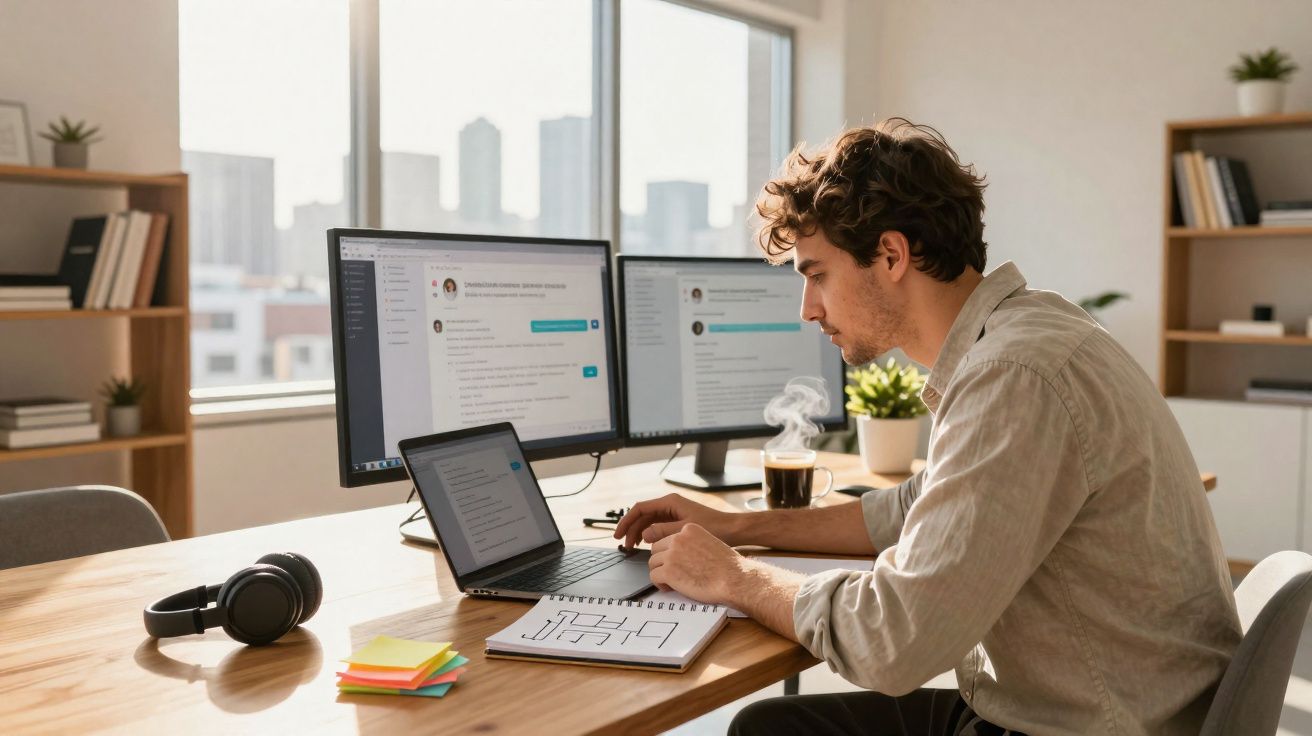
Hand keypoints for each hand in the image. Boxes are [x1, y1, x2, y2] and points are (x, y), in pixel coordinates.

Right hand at [613, 493, 739, 549]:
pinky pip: (657, 526)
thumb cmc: (714, 526)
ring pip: (649, 521)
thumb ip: (663, 532)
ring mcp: (673, 512)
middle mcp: (670, 505)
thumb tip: (644, 534)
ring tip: (633, 547)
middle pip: (642, 515)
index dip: (627, 521)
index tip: (618, 534)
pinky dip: (649, 535)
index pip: (640, 508)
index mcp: (670, 502)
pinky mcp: (677, 521)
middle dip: (631, 529)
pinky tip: (646, 545)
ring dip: (639, 533)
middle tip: (624, 545)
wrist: (732, 529)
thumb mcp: (685, 530)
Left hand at [648, 523, 742, 602]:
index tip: (677, 563)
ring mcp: (672, 554)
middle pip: (656, 549)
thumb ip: (693, 545)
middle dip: (662, 562)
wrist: (735, 579)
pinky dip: (660, 584)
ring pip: (653, 563)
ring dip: (661, 573)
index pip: (668, 538)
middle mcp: (678, 538)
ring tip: (672, 582)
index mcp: (689, 529)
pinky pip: (653, 576)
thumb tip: (681, 555)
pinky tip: (671, 588)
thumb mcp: (710, 543)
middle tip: (673, 574)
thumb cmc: (728, 567)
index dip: (670, 553)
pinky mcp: (668, 571)